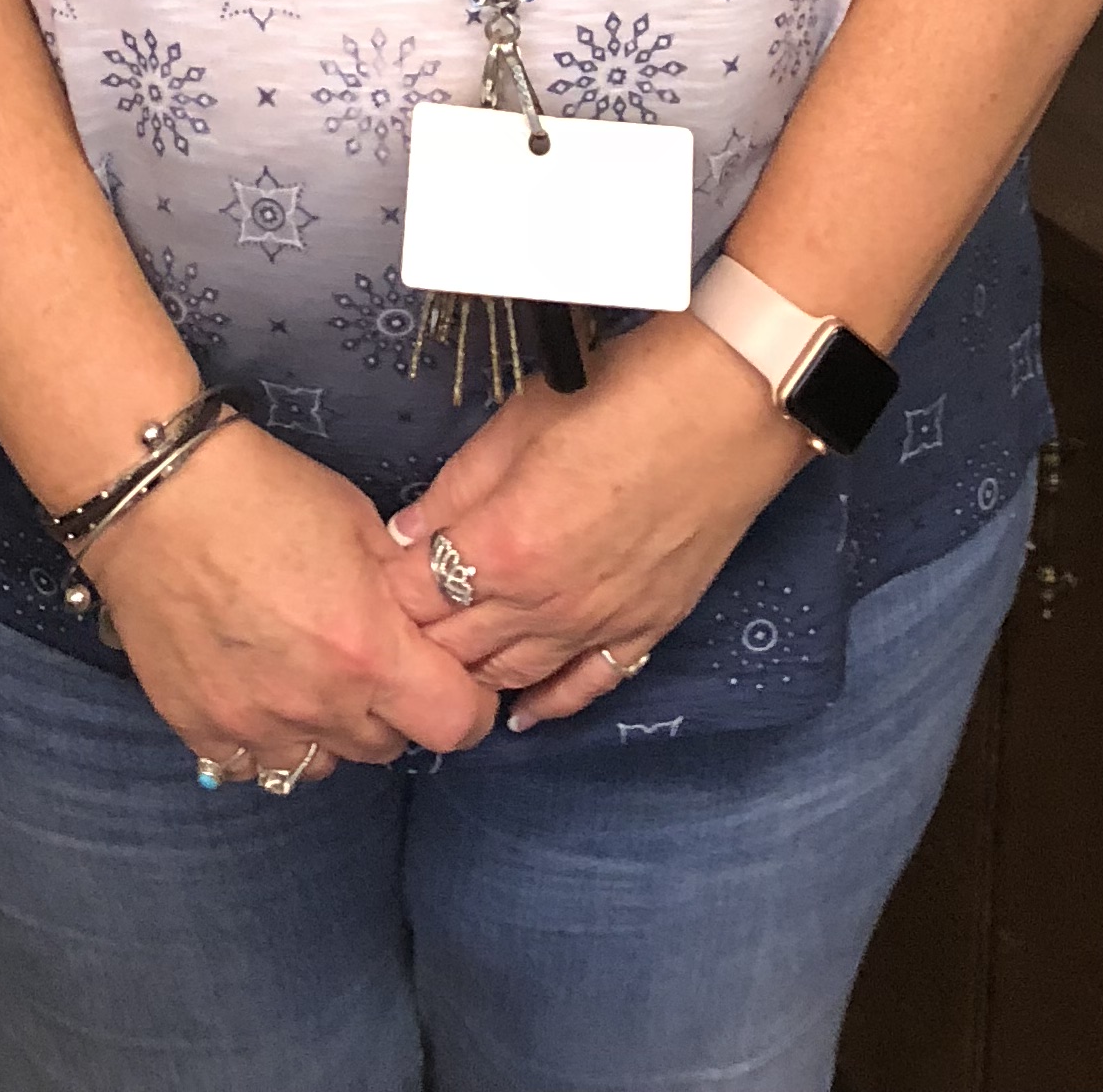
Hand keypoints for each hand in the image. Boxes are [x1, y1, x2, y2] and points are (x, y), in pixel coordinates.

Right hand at [83, 420, 500, 786]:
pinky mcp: (201, 729)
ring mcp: (255, 726)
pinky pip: (252, 767)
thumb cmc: (266, 494)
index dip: (467, 703)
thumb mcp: (360, 523)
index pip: (454, 722)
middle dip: (396, 710)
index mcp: (368, 651)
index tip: (455, 679)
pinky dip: (268, 741)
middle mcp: (317, 705)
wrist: (158, 497)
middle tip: (376, 662)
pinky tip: (262, 694)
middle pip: (388, 746)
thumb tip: (427, 623)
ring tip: (314, 678)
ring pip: (322, 765)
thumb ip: (400, 588)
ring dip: (332, 731)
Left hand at [386, 313, 811, 732]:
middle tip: (394, 626)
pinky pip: (587, 684)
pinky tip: (524, 713)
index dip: (385, 587)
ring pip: (512, 675)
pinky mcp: (647, 627)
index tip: (368, 577)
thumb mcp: (521, 421)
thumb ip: (457, 486)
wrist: (734, 402)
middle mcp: (547, 601)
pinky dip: (551, 703)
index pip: (415, 595)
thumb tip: (404, 531)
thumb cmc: (631, 390)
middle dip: (418, 637)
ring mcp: (599, 622)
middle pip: (455, 647)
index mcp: (505, 543)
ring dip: (472, 674)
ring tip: (442, 669)